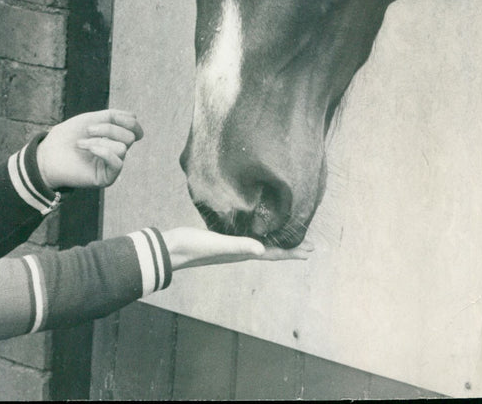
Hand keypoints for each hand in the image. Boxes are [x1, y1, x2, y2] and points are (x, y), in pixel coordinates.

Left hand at [37, 109, 143, 189]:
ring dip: (100, 140)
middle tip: (88, 129)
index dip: (129, 120)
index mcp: (113, 138)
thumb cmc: (66, 137)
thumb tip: (135, 117)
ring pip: (123, 147)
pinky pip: (117, 163)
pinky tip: (86, 148)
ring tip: (81, 142)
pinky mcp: (106, 178)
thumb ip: (112, 117)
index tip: (112, 115)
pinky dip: (102, 151)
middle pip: (129, 136)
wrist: (47, 155)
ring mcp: (111, 166)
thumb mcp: (90, 119)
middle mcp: (115, 152)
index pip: (134, 130)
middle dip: (109, 128)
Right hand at [162, 227, 312, 270]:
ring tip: (287, 237)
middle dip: (289, 247)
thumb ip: (239, 246)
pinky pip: (246, 236)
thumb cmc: (194, 246)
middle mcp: (239, 251)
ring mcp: (230, 246)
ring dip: (275, 242)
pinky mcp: (221, 238)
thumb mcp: (217, 244)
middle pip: (270, 250)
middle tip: (308, 244)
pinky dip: (257, 234)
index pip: (272, 254)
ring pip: (260, 244)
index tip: (309, 250)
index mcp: (241, 253)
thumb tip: (262, 251)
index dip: (291, 252)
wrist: (171, 249)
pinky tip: (255, 228)